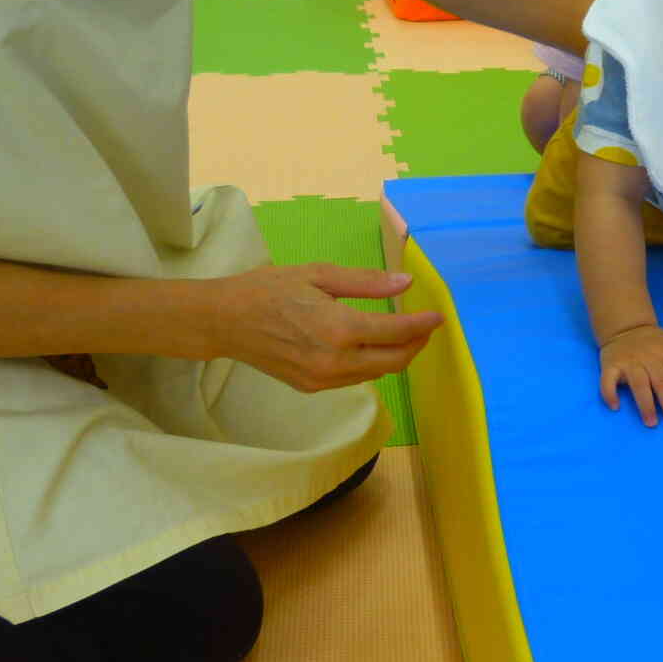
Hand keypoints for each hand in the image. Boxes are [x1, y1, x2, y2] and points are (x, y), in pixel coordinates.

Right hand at [218, 264, 441, 392]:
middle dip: (416, 345)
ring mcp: (323, 379)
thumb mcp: (318, 274)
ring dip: (395, 356)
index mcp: (339, 328)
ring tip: (401, 333)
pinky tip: (369, 345)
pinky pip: (354, 378)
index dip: (422, 325)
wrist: (225, 321)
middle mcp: (335, 361)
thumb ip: (365, 282)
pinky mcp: (312, 387)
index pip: (396, 332)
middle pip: (394, 361)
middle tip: (425, 326)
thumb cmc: (269, 289)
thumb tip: (405, 283)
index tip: (438, 315)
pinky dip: (371, 363)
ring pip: (376, 373)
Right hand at [598, 324, 662, 427]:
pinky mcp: (610, 365)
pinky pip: (607, 381)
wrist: (625, 327)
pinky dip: (609, 393)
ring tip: (652, 422)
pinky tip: (615, 407)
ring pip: (638, 384)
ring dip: (645, 404)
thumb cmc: (656, 341)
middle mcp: (649, 357)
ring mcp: (629, 362)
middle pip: (661, 382)